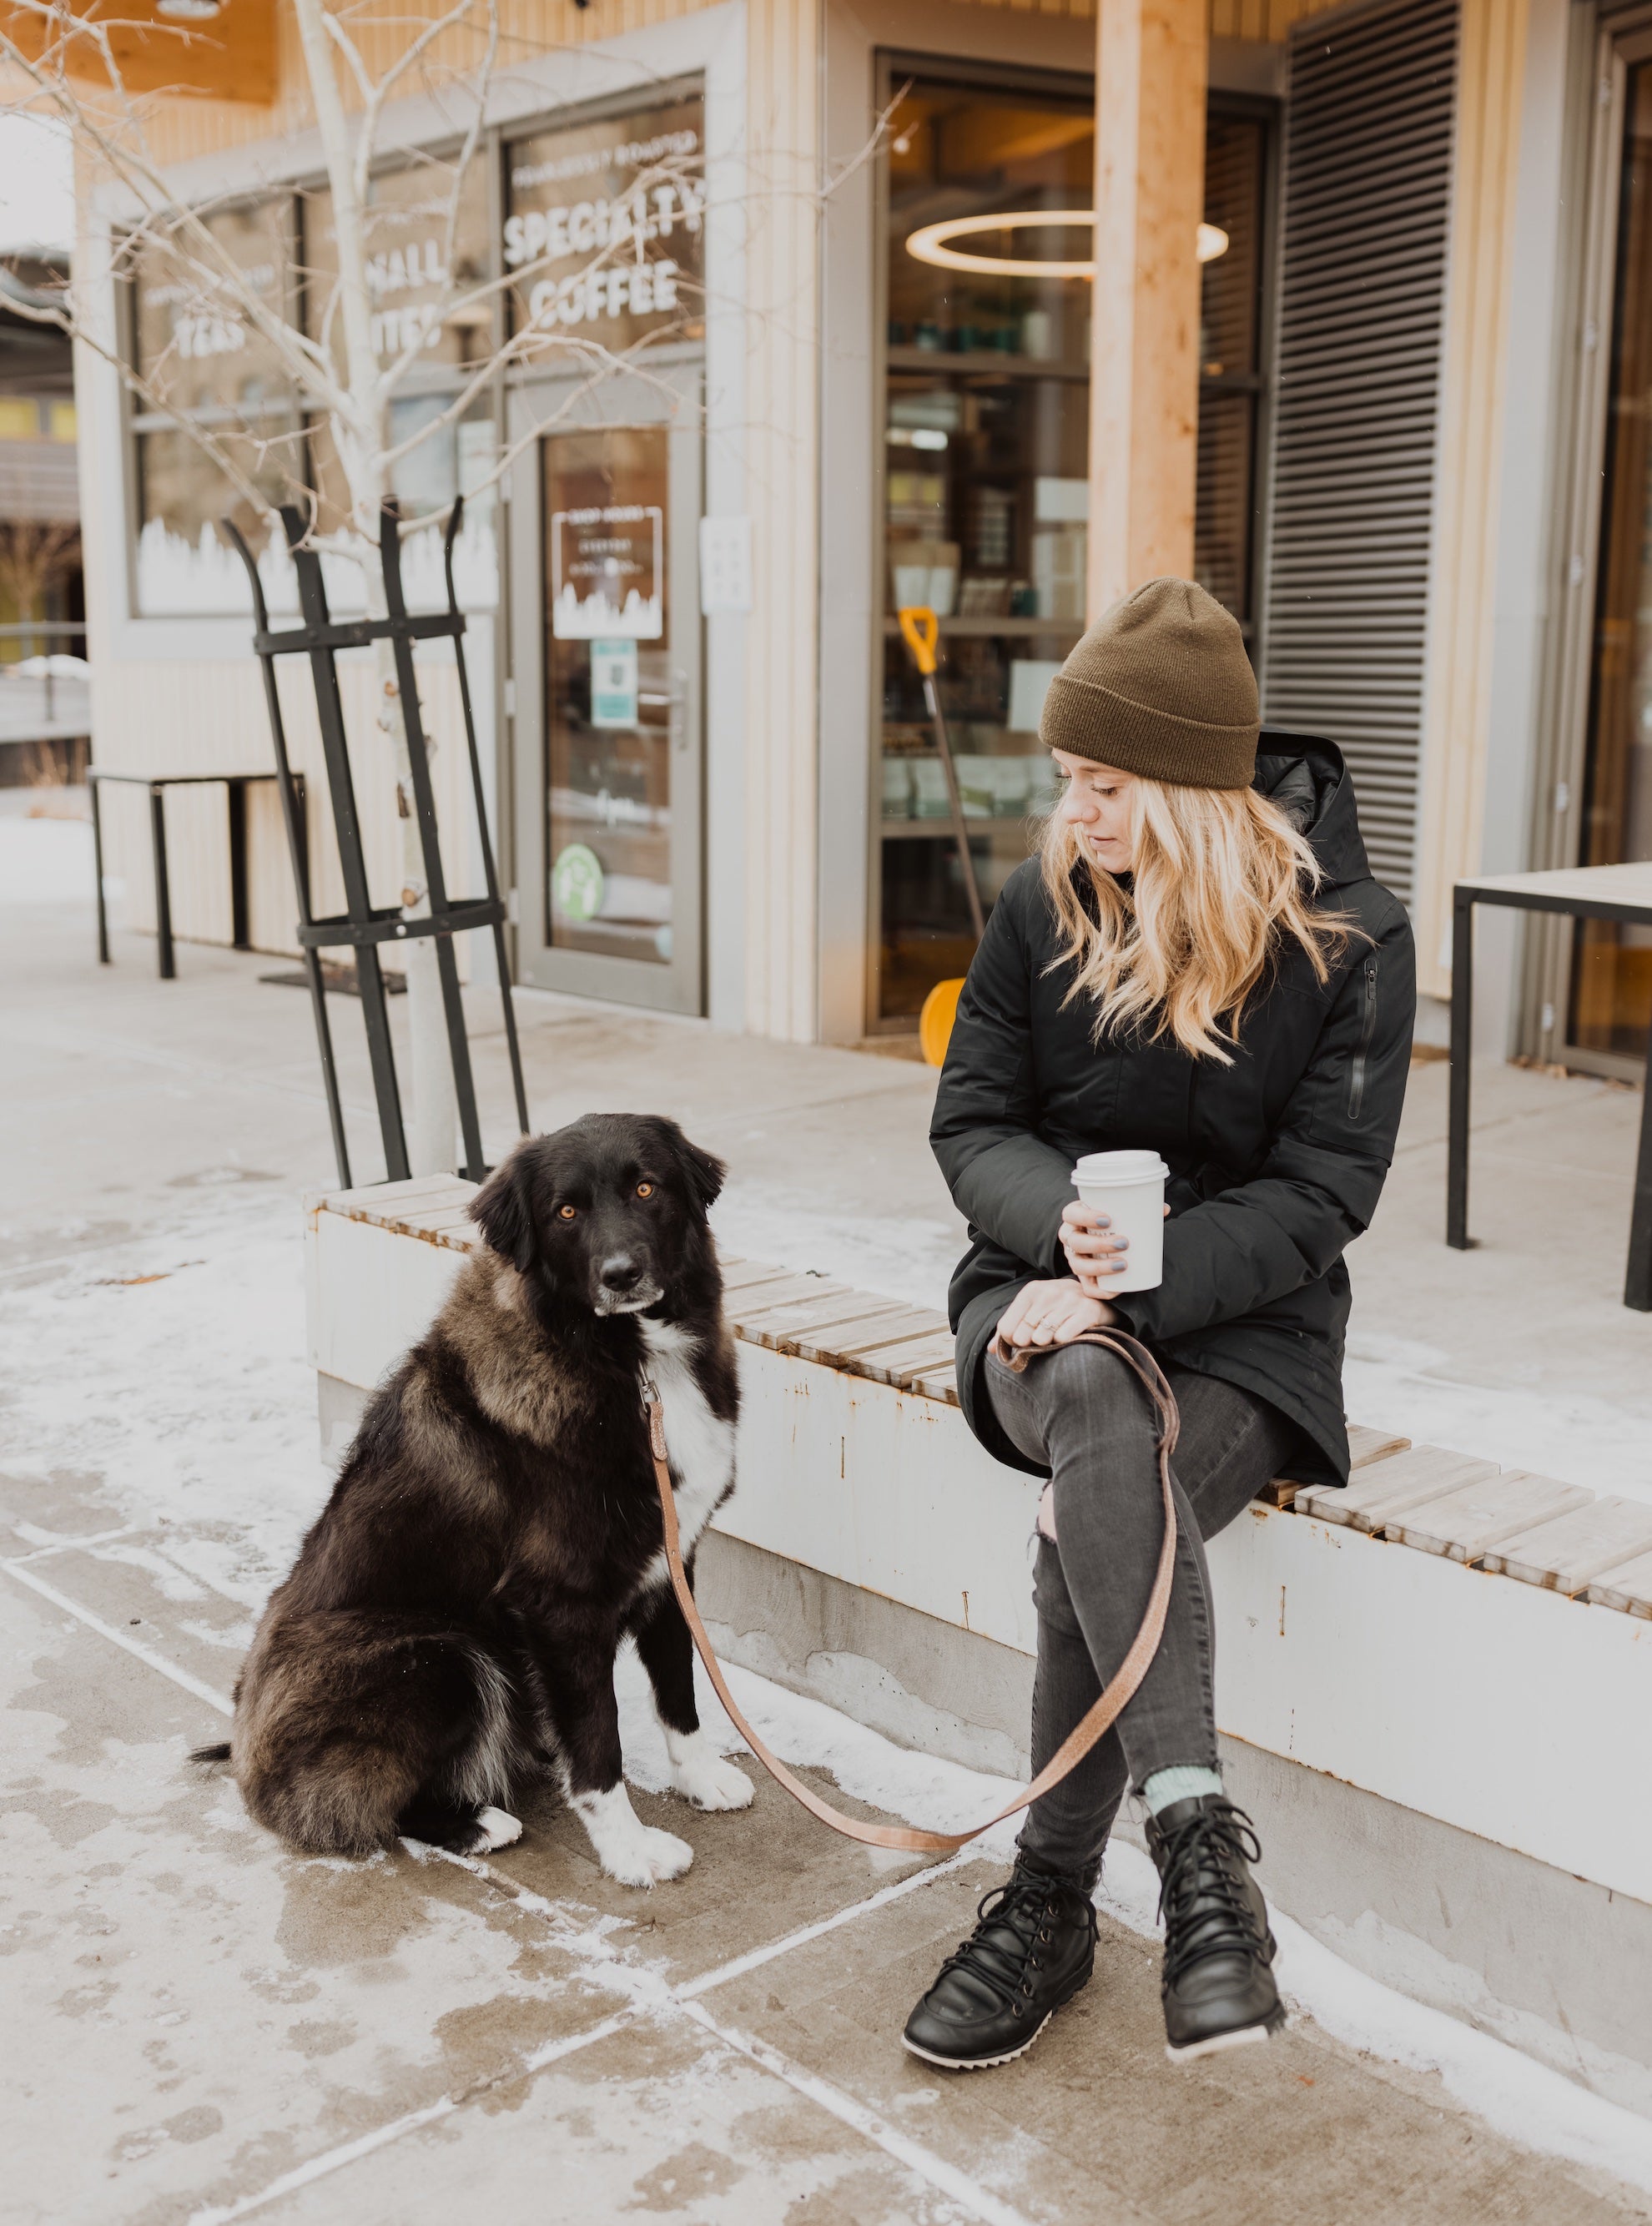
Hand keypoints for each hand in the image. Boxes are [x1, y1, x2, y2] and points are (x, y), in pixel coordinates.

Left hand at [996, 1277, 1112, 1349]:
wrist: (1097, 1299)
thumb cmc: (1059, 1309)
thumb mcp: (1034, 1311)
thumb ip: (1011, 1328)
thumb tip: (991, 1350)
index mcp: (1031, 1291)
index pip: (1006, 1327)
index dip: (1010, 1341)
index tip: (1021, 1342)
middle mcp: (1048, 1292)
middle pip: (1022, 1335)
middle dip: (1029, 1344)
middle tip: (1041, 1340)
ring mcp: (1069, 1301)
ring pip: (1042, 1338)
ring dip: (1047, 1344)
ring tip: (1055, 1336)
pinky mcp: (1087, 1311)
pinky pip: (1064, 1337)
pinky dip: (1064, 1342)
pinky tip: (1069, 1335)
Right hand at [1060, 1200, 1169, 1298]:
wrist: (1103, 1243)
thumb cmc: (1112, 1224)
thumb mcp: (1120, 1214)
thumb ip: (1141, 1209)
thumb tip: (1164, 1209)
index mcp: (1076, 1218)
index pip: (1070, 1214)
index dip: (1084, 1216)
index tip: (1108, 1220)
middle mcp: (1071, 1238)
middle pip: (1075, 1241)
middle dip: (1098, 1244)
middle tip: (1124, 1242)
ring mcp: (1074, 1259)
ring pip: (1078, 1266)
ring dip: (1100, 1267)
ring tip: (1123, 1264)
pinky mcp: (1083, 1278)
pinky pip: (1088, 1288)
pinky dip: (1103, 1290)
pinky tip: (1118, 1287)